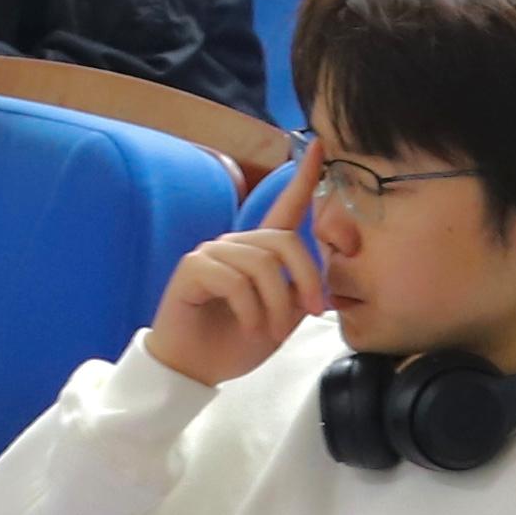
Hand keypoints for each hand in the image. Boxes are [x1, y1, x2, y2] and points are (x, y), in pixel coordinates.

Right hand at [145, 169, 325, 386]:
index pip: (284, 208)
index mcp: (259, 252)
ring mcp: (212, 252)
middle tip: (313, 312)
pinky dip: (250, 309)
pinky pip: (235, 281)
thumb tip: (322, 282)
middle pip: (284, 242)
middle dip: (306, 279)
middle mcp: (235, 244)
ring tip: (271, 331)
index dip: (304, 178)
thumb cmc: (234, 342)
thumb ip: (299, 295)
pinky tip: (248, 325)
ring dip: (276, 305)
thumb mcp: (280, 320)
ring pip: (262, 266)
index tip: (320, 146)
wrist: (195, 369)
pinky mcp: (193, 268)